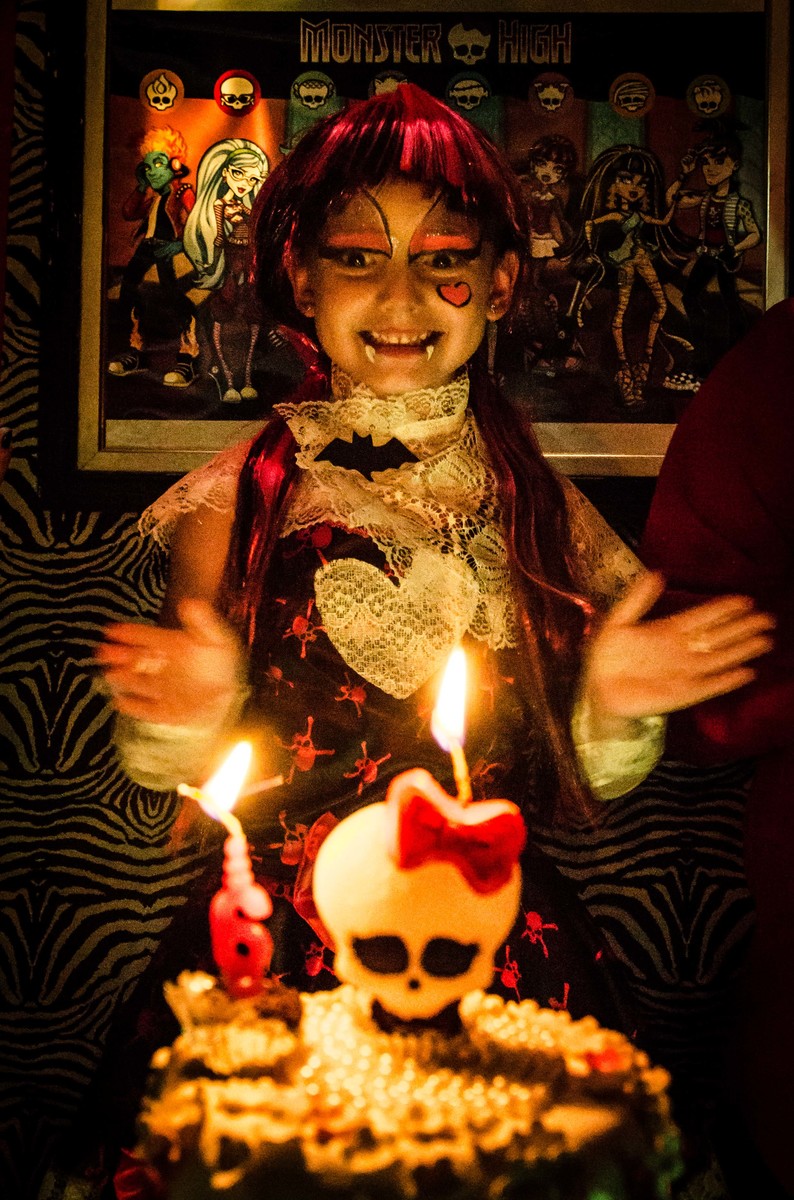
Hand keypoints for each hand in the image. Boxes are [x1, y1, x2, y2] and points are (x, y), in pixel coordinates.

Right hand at [95, 599, 245, 726]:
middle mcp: (163, 666)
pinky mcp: (166, 710)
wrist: (232, 694)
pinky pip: (147, 709)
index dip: (129, 633)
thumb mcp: (216, 639)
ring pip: (138, 681)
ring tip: (110, 674)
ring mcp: (163, 688)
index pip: (146, 637)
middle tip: (101, 651)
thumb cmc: (221, 664)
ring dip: (124, 677)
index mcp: (172, 646)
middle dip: (119, 655)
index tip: (110, 630)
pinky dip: (134, 706)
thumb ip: (202, 622)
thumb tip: (189, 602)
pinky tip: (120, 701)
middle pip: (137, 658)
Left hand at [582, 571, 775, 727]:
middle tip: (767, 618)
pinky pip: (710, 685)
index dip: (723, 608)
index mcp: (669, 630)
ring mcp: (685, 672)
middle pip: (719, 636)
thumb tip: (657, 574)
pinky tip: (747, 672)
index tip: (746, 600)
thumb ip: (638, 600)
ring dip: (742, 650)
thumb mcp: (619, 622)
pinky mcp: (683, 694)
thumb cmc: (607, 656)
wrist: (598, 689)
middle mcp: (682, 650)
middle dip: (743, 627)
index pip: (703, 616)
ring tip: (765, 641)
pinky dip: (727, 680)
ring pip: (720, 658)